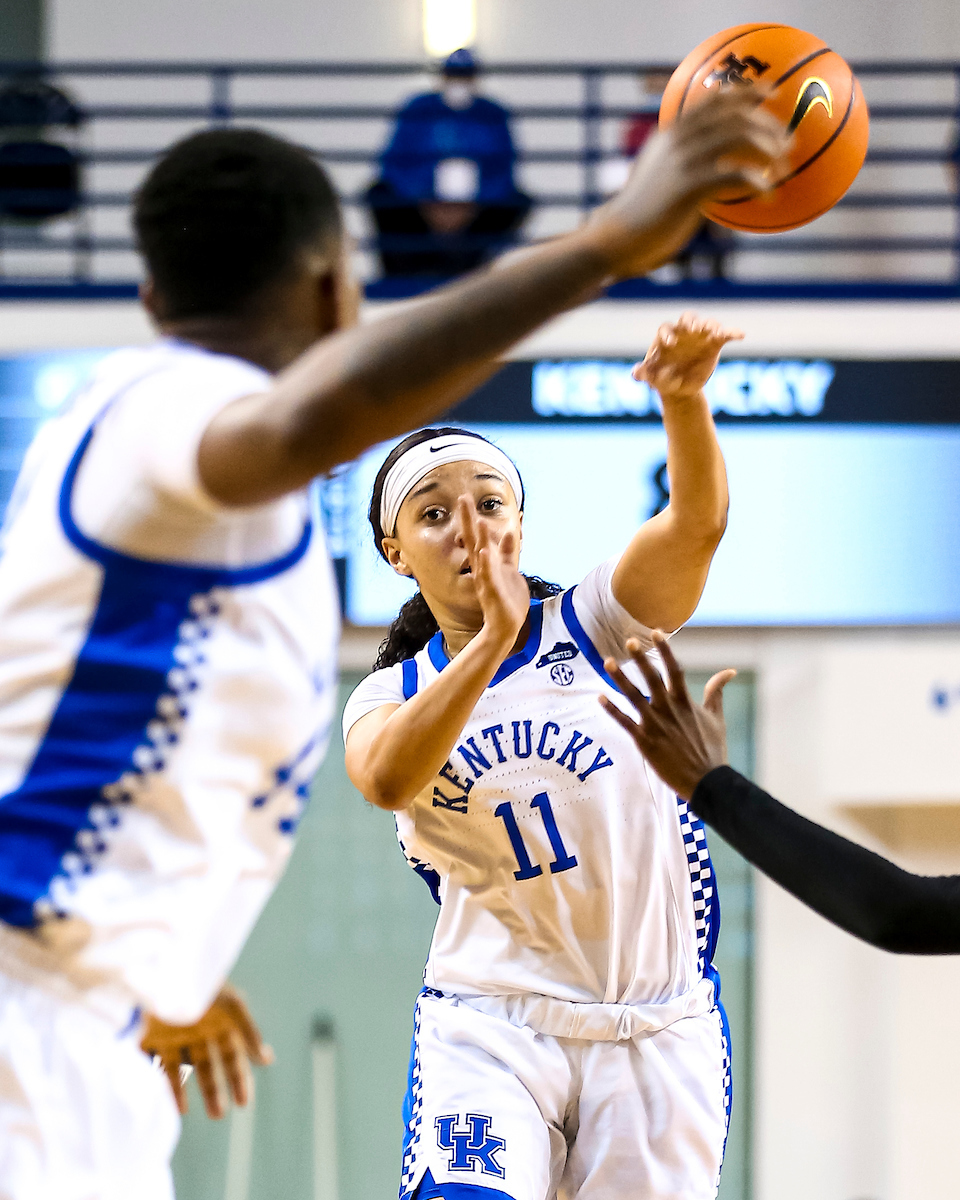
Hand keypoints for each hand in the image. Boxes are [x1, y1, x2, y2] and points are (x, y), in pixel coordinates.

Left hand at [140, 983, 274, 1118]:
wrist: (163, 967)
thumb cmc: (203, 984)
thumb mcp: (232, 1005)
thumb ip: (248, 1031)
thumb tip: (267, 1059)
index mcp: (218, 1021)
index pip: (232, 1055)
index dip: (239, 1078)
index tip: (244, 1102)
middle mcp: (196, 1031)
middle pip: (207, 1066)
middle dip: (214, 1090)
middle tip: (218, 1114)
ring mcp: (172, 1035)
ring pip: (180, 1070)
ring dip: (185, 1092)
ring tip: (189, 1112)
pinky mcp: (148, 1036)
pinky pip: (154, 1065)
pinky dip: (161, 1084)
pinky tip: (170, 1101)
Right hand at [459, 497, 528, 650]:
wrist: (505, 627)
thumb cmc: (507, 600)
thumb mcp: (509, 570)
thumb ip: (506, 552)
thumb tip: (509, 532)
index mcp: (488, 563)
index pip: (477, 536)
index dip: (472, 518)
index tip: (466, 497)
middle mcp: (483, 569)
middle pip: (473, 540)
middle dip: (469, 519)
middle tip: (463, 498)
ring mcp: (486, 580)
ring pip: (481, 556)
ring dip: (479, 538)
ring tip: (478, 520)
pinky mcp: (492, 592)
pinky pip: (488, 576)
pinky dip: (486, 565)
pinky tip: (484, 552)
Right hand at [584, 87, 788, 278]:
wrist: (616, 238)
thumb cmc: (643, 216)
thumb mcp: (661, 178)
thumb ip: (686, 162)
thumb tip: (720, 166)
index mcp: (672, 132)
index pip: (714, 99)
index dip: (748, 91)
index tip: (774, 94)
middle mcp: (678, 139)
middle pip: (736, 115)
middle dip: (770, 126)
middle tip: (789, 145)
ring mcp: (682, 160)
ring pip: (740, 137)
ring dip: (769, 150)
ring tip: (782, 171)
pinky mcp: (687, 186)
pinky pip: (735, 173)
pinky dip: (759, 182)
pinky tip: (769, 196)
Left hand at [598, 631, 734, 798]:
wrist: (705, 782)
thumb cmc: (712, 750)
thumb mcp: (717, 718)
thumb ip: (717, 692)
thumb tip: (730, 671)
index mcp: (685, 702)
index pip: (674, 669)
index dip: (665, 649)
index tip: (656, 632)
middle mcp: (668, 709)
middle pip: (651, 678)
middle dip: (640, 659)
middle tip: (628, 641)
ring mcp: (655, 724)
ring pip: (633, 696)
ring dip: (619, 679)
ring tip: (608, 662)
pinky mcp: (644, 741)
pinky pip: (624, 722)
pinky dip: (611, 709)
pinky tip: (599, 697)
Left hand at [635, 311, 742, 400]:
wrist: (679, 388)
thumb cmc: (662, 378)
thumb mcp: (653, 378)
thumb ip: (644, 374)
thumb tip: (636, 373)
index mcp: (666, 337)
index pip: (665, 328)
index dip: (667, 334)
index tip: (669, 344)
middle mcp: (684, 332)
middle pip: (687, 318)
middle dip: (689, 322)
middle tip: (692, 329)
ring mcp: (700, 336)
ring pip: (707, 323)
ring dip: (711, 325)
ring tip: (715, 333)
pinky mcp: (715, 343)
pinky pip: (725, 334)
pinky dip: (733, 332)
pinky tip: (741, 335)